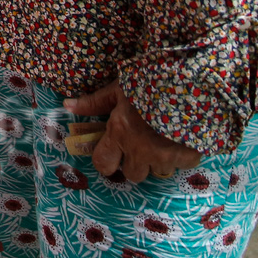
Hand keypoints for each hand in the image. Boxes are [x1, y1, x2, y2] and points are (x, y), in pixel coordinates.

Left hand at [63, 82, 199, 183]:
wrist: (190, 83)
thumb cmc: (149, 82)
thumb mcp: (119, 89)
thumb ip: (95, 102)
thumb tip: (67, 106)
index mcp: (120, 134)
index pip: (103, 164)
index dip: (106, 162)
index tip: (112, 155)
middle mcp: (140, 151)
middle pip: (132, 174)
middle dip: (134, 163)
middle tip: (139, 146)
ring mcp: (165, 157)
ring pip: (157, 171)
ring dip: (157, 160)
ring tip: (162, 139)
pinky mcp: (188, 158)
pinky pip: (180, 166)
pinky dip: (180, 156)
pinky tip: (181, 138)